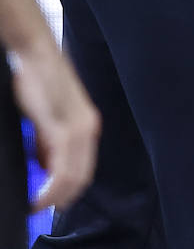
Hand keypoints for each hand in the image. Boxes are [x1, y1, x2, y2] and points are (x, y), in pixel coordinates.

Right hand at [12, 40, 99, 211]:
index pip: (85, 168)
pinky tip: (39, 195)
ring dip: (55, 197)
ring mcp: (77, 129)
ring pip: (73, 177)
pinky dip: (50, 189)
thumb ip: (51, 142)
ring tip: (37, 204)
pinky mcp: (62, 128)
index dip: (69, 190)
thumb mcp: (50, 118)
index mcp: (88, 125)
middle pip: (82, 177)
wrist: (38, 55)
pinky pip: (60, 170)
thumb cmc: (40, 81)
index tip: (51, 201)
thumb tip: (46, 166)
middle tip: (41, 207)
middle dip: (62, 198)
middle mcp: (88, 128)